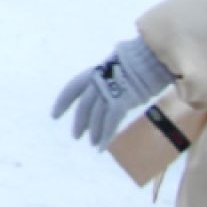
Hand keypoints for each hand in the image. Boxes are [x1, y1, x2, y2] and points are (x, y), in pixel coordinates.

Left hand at [52, 38, 177, 146]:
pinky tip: (101, 148)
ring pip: (95, 117)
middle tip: (76, 136)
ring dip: (94, 132)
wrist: (153, 58)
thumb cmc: (141, 60)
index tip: (54, 115)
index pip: (73, 87)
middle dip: (79, 122)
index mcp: (96, 72)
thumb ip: (109, 79)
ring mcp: (108, 93)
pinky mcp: (120, 103)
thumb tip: (108, 88)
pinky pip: (109, 124)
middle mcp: (98, 82)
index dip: (63, 102)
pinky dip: (105, 137)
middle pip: (83, 106)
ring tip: (92, 143)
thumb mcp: (118, 66)